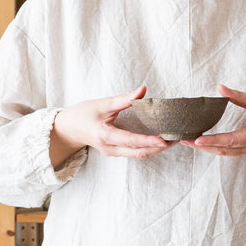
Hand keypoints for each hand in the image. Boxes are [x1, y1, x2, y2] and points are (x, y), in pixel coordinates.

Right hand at [50, 86, 171, 168]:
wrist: (69, 129)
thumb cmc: (83, 115)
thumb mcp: (102, 104)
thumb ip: (124, 99)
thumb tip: (143, 90)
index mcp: (105, 136)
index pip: (131, 141)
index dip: (148, 141)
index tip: (163, 140)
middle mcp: (110, 148)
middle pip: (139, 153)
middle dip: (158, 148)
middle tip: (176, 140)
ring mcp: (113, 153)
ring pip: (139, 155)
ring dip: (156, 149)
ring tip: (172, 141)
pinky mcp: (116, 152)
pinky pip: (135, 153)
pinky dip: (149, 149)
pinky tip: (160, 142)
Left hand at [180, 84, 245, 157]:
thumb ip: (240, 97)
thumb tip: (220, 88)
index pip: (230, 140)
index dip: (213, 140)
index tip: (197, 140)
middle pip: (224, 151)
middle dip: (203, 147)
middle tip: (185, 141)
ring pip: (226, 154)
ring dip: (208, 149)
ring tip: (190, 143)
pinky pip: (231, 152)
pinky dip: (217, 148)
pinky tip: (205, 143)